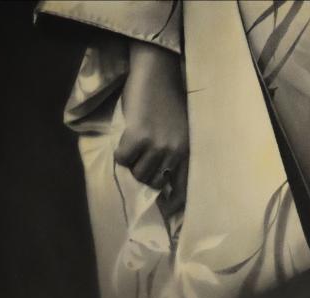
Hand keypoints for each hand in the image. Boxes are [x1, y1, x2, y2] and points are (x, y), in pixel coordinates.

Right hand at [115, 41, 188, 213]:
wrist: (157, 72)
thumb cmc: (168, 102)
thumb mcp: (180, 133)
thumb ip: (174, 155)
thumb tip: (161, 184)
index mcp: (188, 153)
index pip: (182, 189)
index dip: (173, 204)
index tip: (166, 212)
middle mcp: (174, 152)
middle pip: (153, 183)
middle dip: (145, 175)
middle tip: (141, 160)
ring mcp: (156, 145)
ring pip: (138, 174)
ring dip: (133, 163)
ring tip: (136, 147)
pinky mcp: (137, 137)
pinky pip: (123, 159)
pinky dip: (121, 152)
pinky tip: (126, 139)